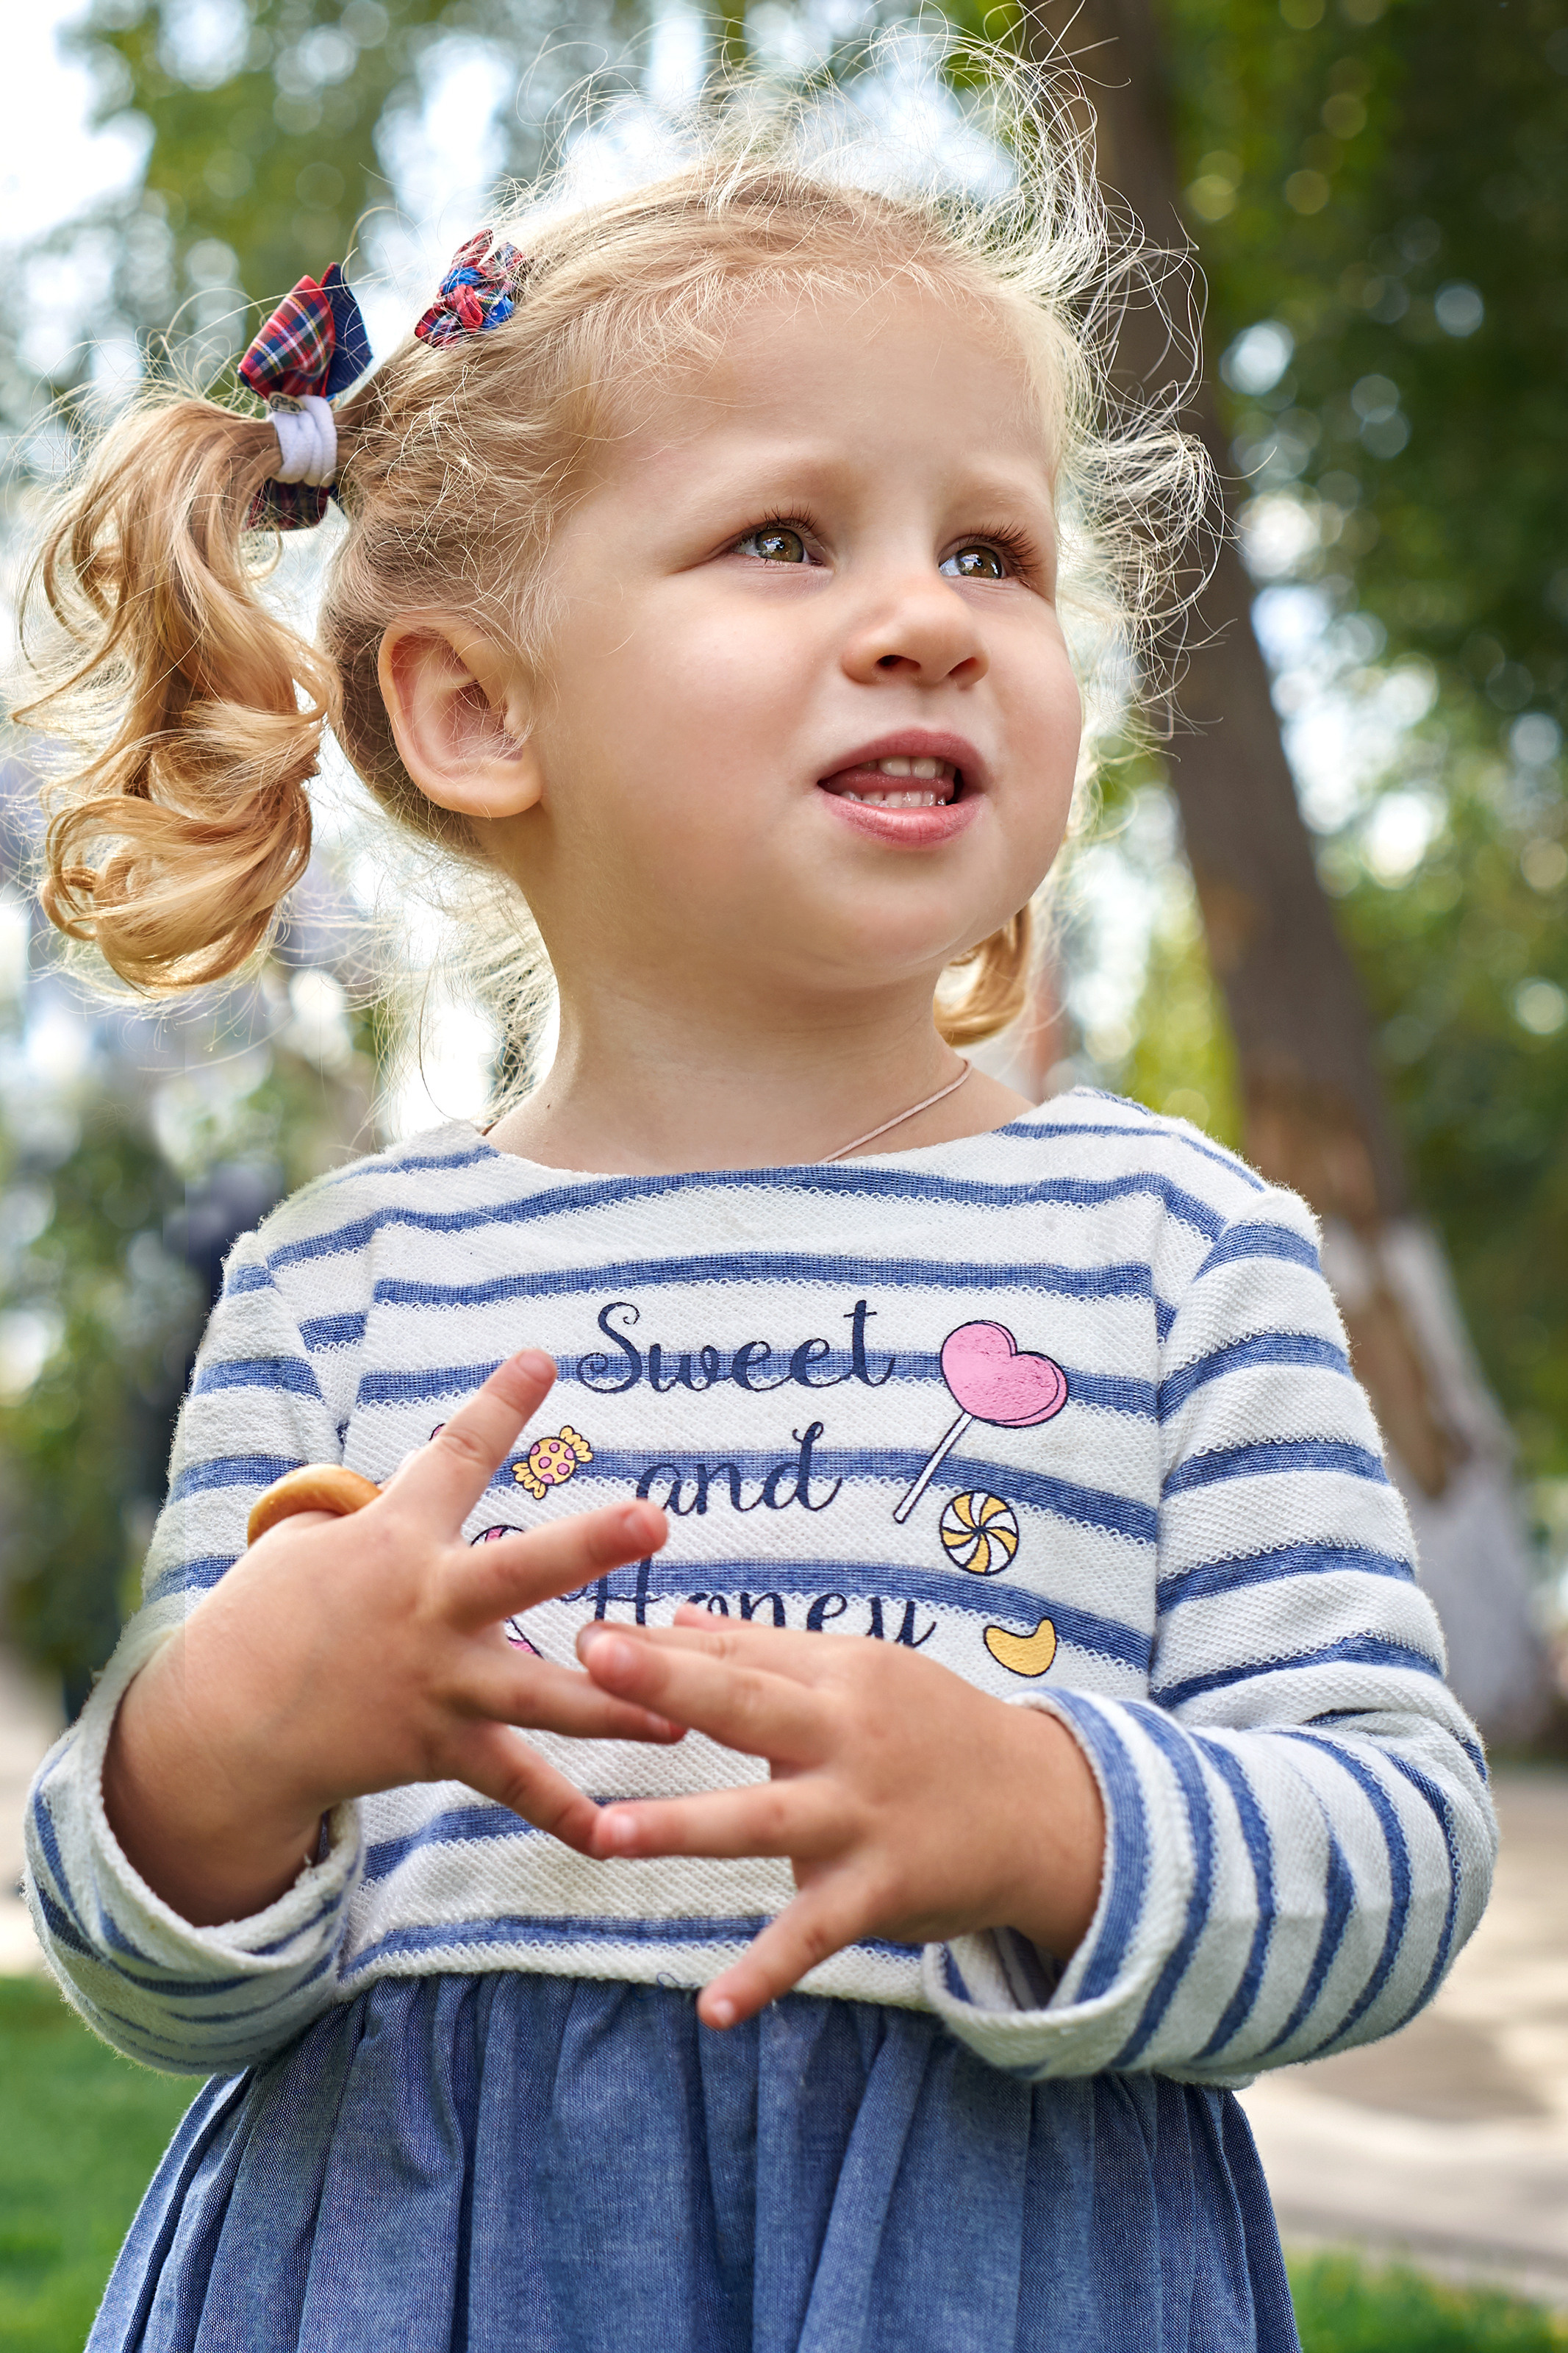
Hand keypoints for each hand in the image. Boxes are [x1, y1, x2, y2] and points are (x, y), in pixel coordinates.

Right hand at [104, 1351, 672, 1924]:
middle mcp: (427, 1606)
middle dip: (588, 1545)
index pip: (453, 1455)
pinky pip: (513, 1786)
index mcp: (397, 1537)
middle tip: (654, 1518)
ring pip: (540, 1695)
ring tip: (684, 1712)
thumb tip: (428, 1456)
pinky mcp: (439, 1748)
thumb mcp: (317, 1542)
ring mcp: (438, 1683)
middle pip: (517, 1572)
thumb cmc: (273, 1615)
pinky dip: (563, 1814)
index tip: (542, 1358)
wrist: (223, 1726)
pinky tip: (618, 1836)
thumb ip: (389, 1504)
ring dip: (615, 1703)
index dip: (498, 1405)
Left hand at [575, 1609, 1103, 2027]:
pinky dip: (766, 1973)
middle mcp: (845, 1735)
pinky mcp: (878, 1889)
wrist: (1041, 1806)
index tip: (584, 1632)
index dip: (660, 1645)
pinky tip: (713, 2008)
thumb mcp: (860, 1673)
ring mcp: (859, 1815)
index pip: (736, 1653)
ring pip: (762, 1820)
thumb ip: (764, 1649)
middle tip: (593, 1659)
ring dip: (683, 1826)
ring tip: (603, 1834)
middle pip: (747, 1704)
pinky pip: (813, 1935)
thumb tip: (677, 1613)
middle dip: (670, 1682)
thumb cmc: (931, 1729)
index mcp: (837, 1674)